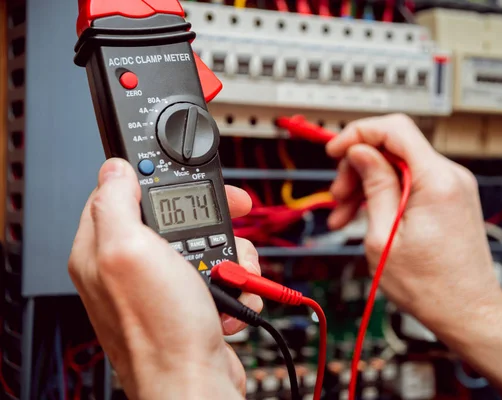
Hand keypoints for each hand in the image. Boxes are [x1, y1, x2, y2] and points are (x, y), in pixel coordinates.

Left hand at [68, 158, 261, 399]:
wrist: (196, 384)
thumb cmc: (161, 330)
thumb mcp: (130, 252)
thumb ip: (115, 204)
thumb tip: (114, 169)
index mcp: (103, 250)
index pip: (125, 192)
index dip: (160, 178)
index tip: (190, 176)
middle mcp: (132, 267)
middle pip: (177, 216)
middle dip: (211, 218)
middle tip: (234, 216)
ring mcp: (165, 286)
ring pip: (207, 242)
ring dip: (231, 255)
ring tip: (231, 273)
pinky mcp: (193, 302)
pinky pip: (222, 274)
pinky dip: (236, 284)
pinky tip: (230, 300)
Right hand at [326, 114, 501, 331]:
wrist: (467, 311)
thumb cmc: (430, 286)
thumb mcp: (384, 237)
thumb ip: (373, 186)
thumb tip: (360, 151)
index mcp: (436, 181)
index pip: (394, 129)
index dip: (358, 133)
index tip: (334, 151)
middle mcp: (451, 176)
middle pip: (393, 148)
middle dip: (358, 167)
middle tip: (337, 197)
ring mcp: (453, 186)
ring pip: (399, 166)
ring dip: (367, 184)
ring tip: (344, 217)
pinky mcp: (449, 198)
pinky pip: (411, 182)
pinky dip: (386, 194)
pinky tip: (365, 217)